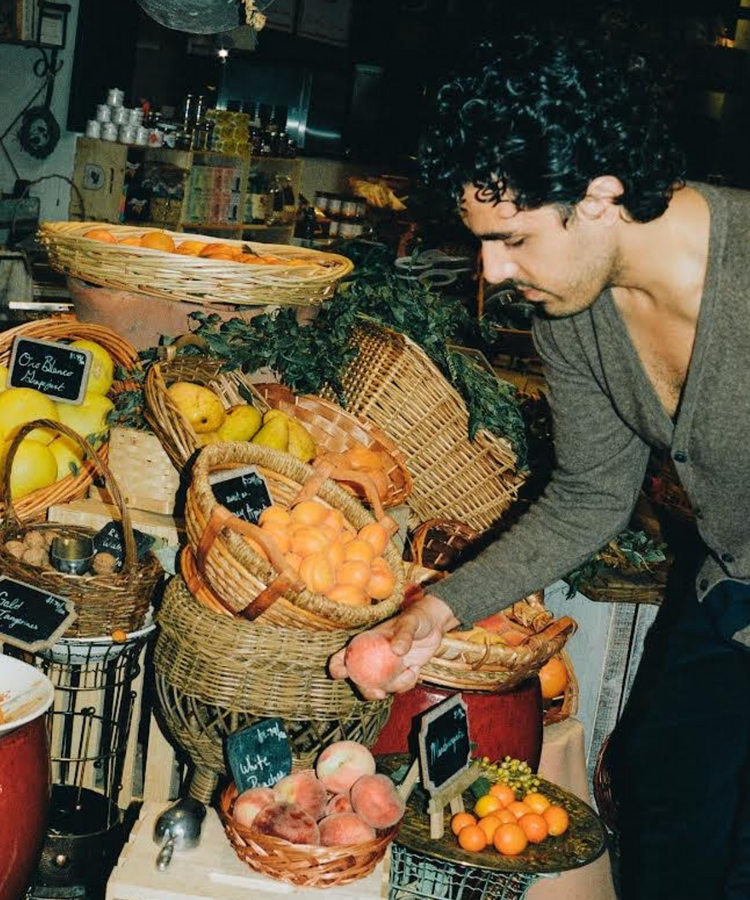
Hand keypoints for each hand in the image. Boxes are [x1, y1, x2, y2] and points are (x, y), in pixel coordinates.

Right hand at [329, 593, 459, 698]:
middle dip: (366, 690)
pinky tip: (416, 669)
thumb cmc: (418, 618)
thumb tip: (396, 651)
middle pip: (359, 680)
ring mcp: (385, 667)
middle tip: (379, 693)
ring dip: (394, 686)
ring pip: (379, 687)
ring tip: (411, 670)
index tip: (343, 673)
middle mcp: (371, 657)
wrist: (435, 625)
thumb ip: (403, 635)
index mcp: (365, 643)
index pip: (342, 656)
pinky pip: (397, 687)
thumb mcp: (410, 623)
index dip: (336, 666)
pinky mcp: (399, 674)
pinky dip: (407, 684)